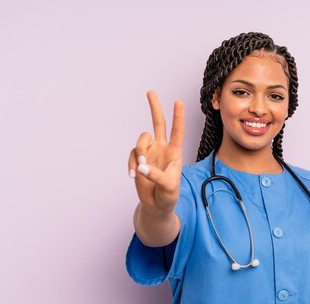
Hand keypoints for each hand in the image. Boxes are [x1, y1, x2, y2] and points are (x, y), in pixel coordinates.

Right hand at [128, 91, 184, 214]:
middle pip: (158, 123)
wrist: (156, 205)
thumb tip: (141, 166)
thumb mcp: (169, 186)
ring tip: (140, 169)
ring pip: (141, 141)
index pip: (177, 131)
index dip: (178, 117)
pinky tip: (133, 176)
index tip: (178, 101)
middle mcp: (162, 148)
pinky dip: (131, 165)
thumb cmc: (169, 195)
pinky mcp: (137, 160)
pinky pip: (131, 155)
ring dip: (139, 152)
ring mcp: (149, 153)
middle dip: (154, 108)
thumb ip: (156, 175)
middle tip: (151, 92)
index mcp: (175, 152)